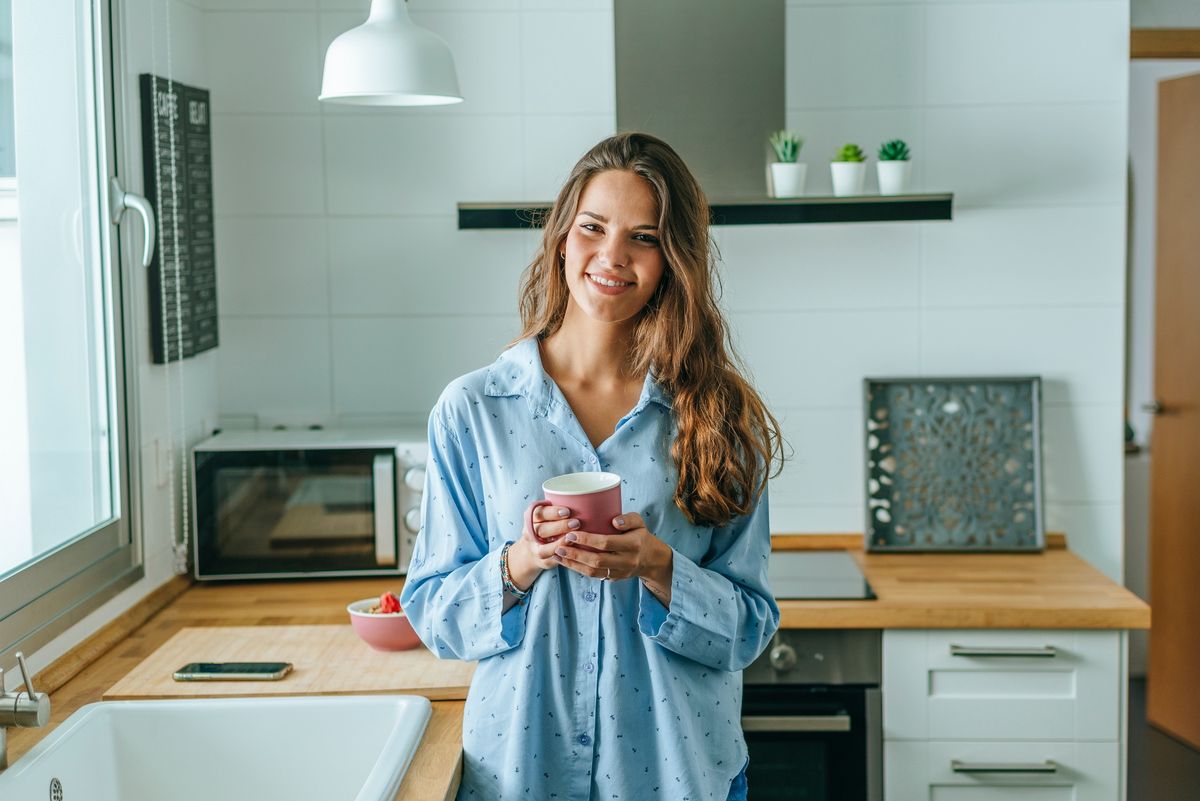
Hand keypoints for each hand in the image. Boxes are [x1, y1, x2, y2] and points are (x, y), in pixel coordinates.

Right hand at [505, 504, 578, 590]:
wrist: (532, 549)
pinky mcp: (542, 561)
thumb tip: (585, 499)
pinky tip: (573, 551)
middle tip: (576, 523)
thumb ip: (559, 509)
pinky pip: (551, 560)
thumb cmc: (547, 526)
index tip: (567, 511)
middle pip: (541, 530)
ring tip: (574, 538)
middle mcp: (529, 534)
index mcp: (531, 518)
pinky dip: (562, 556)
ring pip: (544, 548)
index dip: (552, 512)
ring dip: (560, 543)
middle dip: (559, 526)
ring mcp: (534, 549)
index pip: (538, 513)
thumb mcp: (547, 515)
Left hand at [551, 513, 672, 587]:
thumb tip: (614, 521)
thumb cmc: (640, 536)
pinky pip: (594, 576)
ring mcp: (620, 572)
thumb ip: (628, 519)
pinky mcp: (614, 578)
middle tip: (559, 546)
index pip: (606, 543)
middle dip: (576, 554)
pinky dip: (578, 569)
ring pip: (593, 572)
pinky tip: (566, 562)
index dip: (587, 539)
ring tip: (557, 555)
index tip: (571, 534)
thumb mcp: (639, 522)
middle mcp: (627, 560)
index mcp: (633, 544)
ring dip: (573, 564)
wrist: (652, 560)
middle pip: (597, 560)